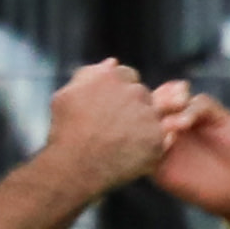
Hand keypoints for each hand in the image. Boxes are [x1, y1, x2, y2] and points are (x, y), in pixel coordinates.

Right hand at [48, 59, 175, 194]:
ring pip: (155, 114)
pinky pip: (163, 136)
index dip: (120, 93)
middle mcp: (132, 92)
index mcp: (110, 76)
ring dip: (144, 124)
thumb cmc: (67, 131)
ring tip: (121, 140)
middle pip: (142, 93)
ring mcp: (147, 115)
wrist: (75, 166)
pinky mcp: (158, 138)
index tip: (110, 109)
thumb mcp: (67, 95)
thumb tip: (113, 62)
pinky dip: (150, 144)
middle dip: (133, 106)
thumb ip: (90, 75)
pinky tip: (132, 151)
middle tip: (115, 127)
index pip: (128, 75)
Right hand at [148, 83, 229, 228]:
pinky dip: (153, 146)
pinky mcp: (162, 173)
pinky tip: (169, 141)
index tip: (183, 91)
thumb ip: (205, 106)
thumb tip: (181, 100)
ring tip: (174, 124)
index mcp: (182, 118)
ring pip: (141, 133)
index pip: (161, 97)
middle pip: (146, 112)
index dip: (168, 91)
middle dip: (158, 103)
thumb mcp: (227, 122)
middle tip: (176, 104)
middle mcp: (167, 134)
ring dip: (152, 123)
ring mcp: (162, 153)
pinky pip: (145, 158)